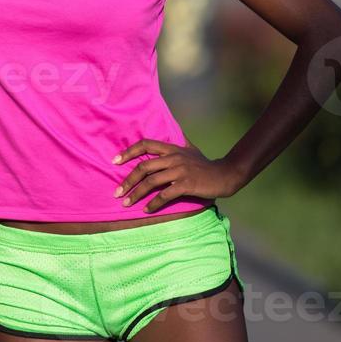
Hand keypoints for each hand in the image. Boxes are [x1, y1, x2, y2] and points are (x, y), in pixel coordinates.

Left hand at [112, 139, 245, 210]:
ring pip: (151, 181)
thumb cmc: (205, 164)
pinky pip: (165, 194)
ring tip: (127, 203)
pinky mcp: (186, 184)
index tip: (115, 161)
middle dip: (128, 180)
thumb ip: (179, 142)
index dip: (128, 152)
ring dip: (136, 194)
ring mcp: (180, 171)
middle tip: (117, 193)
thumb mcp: (190, 149)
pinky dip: (154, 203)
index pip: (145, 144)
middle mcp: (173, 157)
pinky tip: (147, 210)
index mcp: (172, 148)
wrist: (225, 175)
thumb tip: (172, 131)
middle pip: (143, 167)